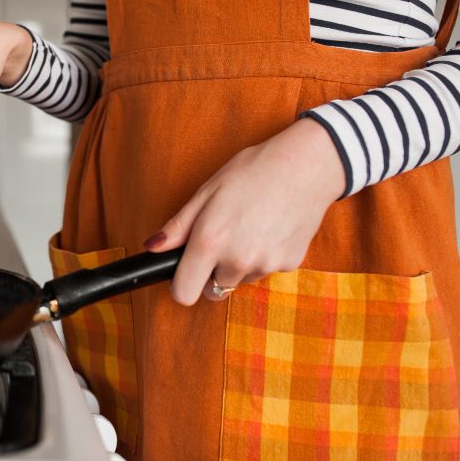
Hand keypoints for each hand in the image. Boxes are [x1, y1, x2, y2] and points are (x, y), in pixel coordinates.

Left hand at [144, 118, 345, 304]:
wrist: (307, 166)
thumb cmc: (252, 171)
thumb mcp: (207, 192)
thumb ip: (178, 226)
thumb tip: (152, 248)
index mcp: (210, 242)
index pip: (183, 294)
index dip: (180, 284)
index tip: (184, 271)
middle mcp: (237, 260)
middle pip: (213, 290)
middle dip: (211, 272)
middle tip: (221, 239)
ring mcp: (265, 265)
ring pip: (240, 280)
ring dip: (238, 264)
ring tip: (249, 227)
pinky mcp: (289, 265)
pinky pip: (265, 270)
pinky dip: (263, 257)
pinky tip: (270, 228)